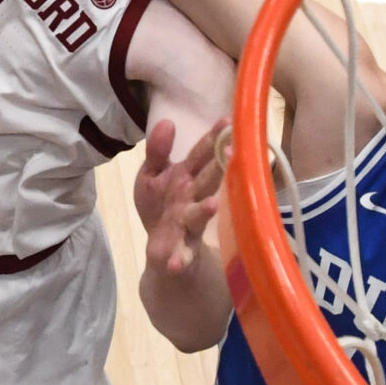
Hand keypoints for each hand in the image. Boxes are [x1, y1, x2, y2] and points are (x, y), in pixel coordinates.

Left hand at [136, 118, 227, 279]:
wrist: (162, 250)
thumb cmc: (161, 205)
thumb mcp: (152, 174)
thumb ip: (157, 150)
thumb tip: (167, 121)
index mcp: (186, 176)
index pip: (202, 153)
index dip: (214, 137)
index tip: (229, 121)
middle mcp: (193, 197)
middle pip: (207, 180)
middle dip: (220, 168)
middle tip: (234, 152)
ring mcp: (188, 224)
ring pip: (198, 215)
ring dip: (204, 210)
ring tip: (212, 205)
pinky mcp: (180, 250)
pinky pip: (182, 254)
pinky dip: (180, 259)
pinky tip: (175, 263)